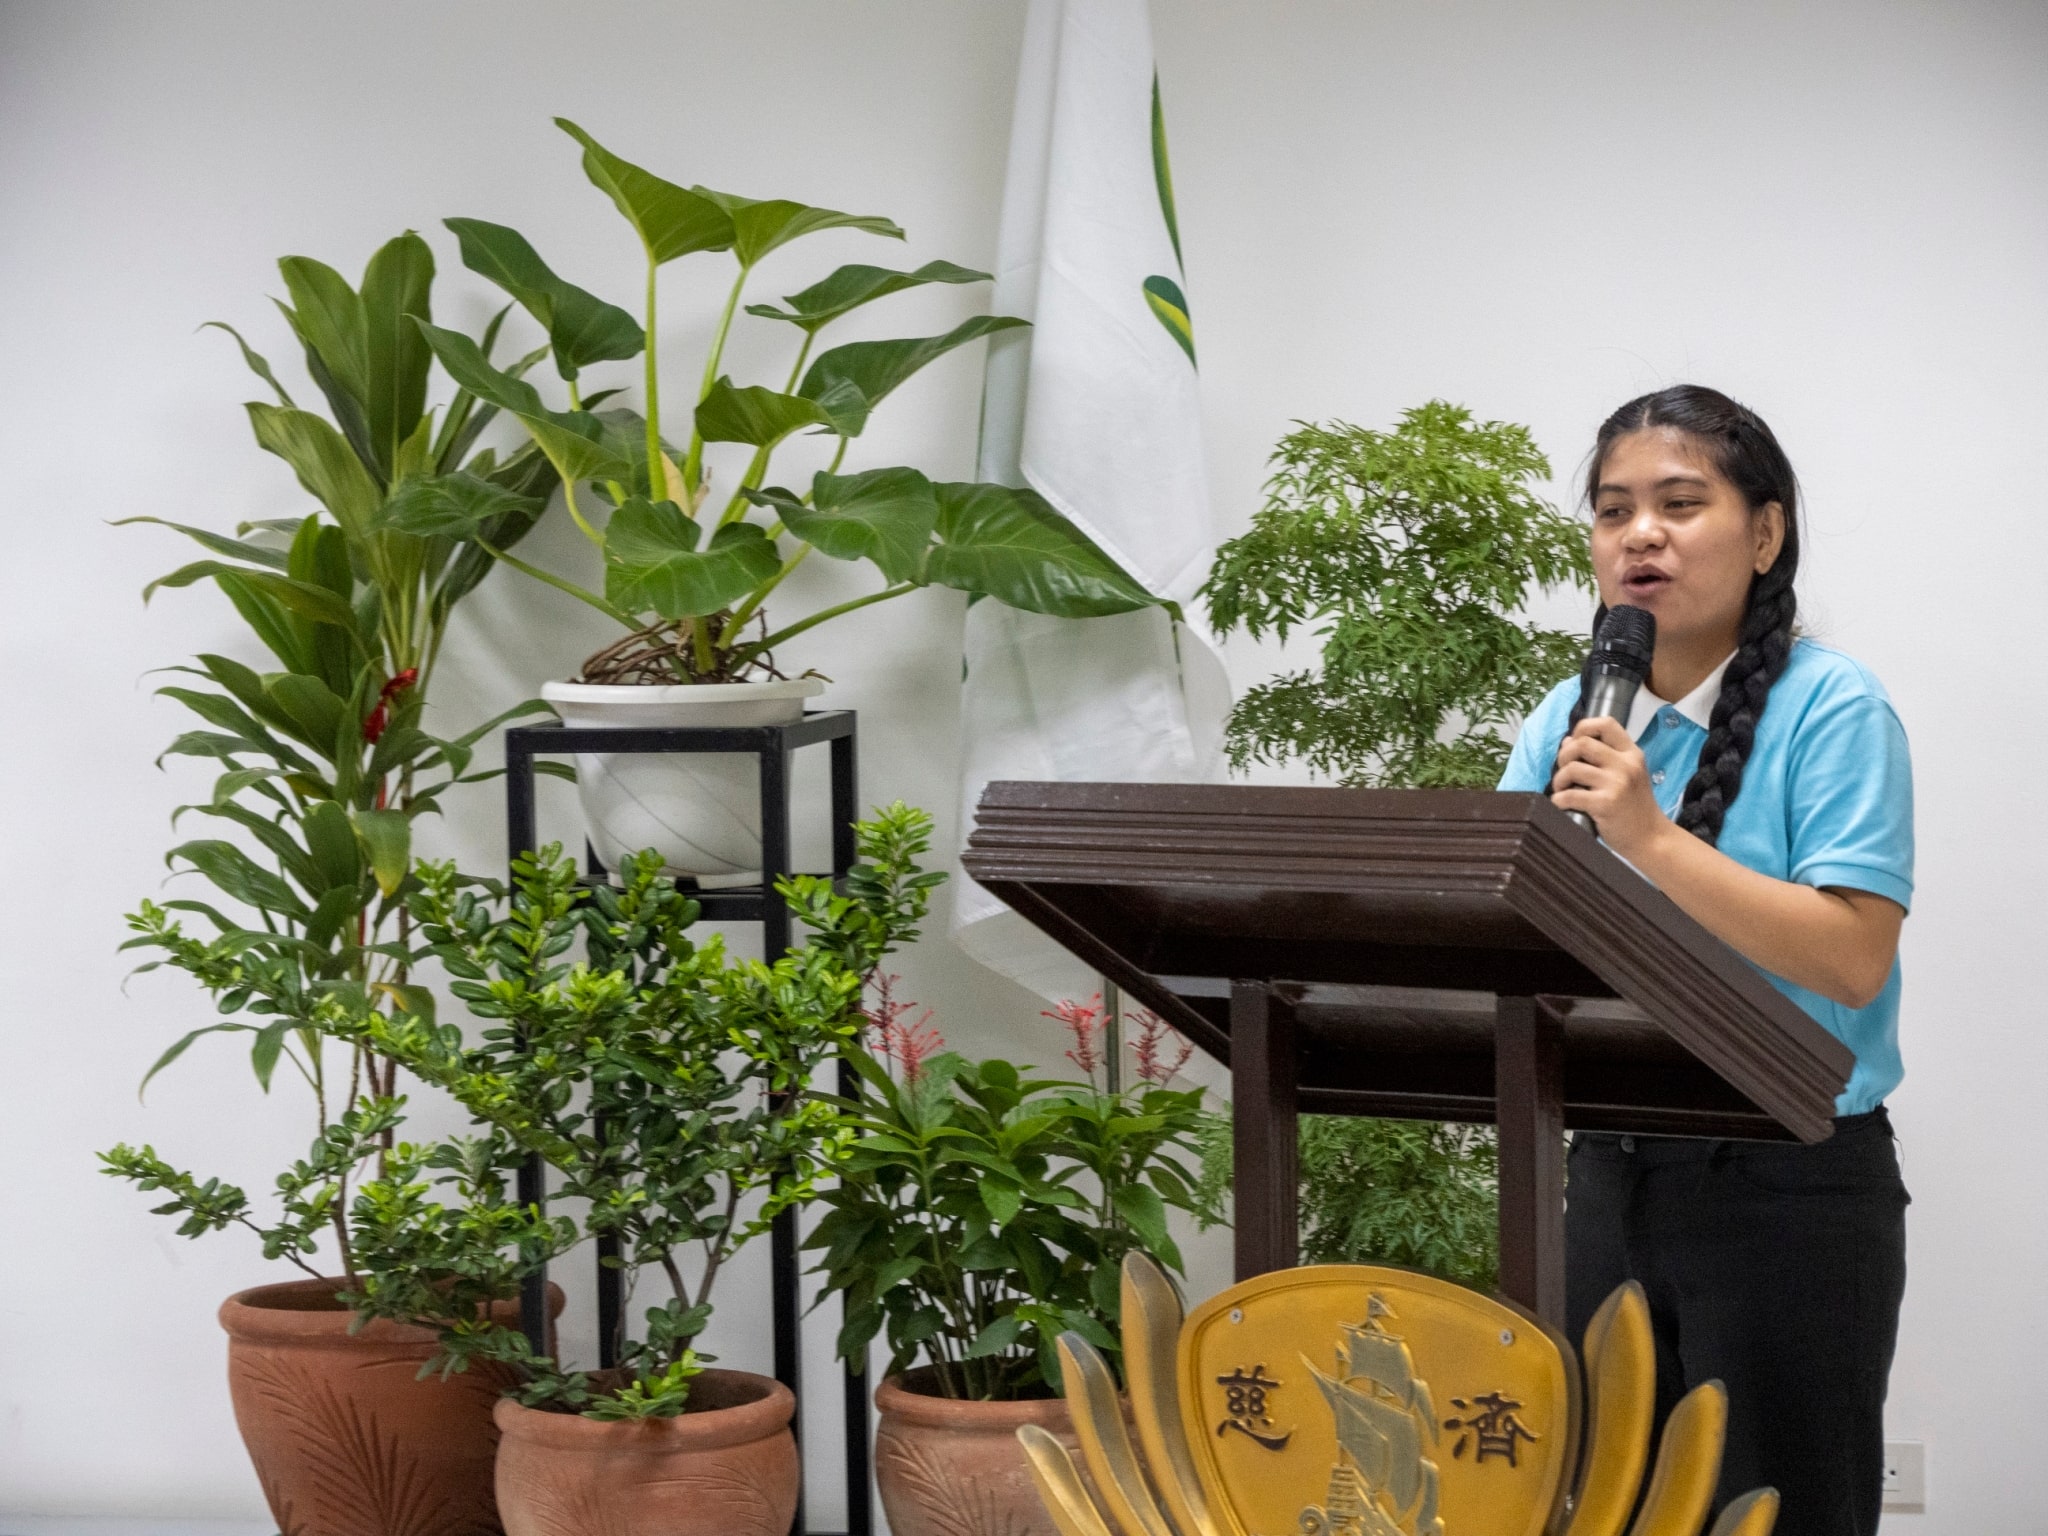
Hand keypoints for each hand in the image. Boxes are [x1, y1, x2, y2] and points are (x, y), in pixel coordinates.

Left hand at [1549, 717, 1671, 862]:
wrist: (1651, 838)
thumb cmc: (1634, 807)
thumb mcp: (1627, 775)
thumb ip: (1602, 756)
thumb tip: (1567, 740)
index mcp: (1631, 753)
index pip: (1606, 723)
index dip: (1583, 728)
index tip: (1574, 742)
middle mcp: (1626, 764)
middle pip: (1582, 743)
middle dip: (1564, 755)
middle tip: (1564, 772)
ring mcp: (1617, 783)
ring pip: (1572, 768)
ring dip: (1558, 780)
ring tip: (1562, 790)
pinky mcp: (1605, 804)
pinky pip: (1569, 795)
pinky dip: (1558, 800)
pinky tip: (1562, 804)